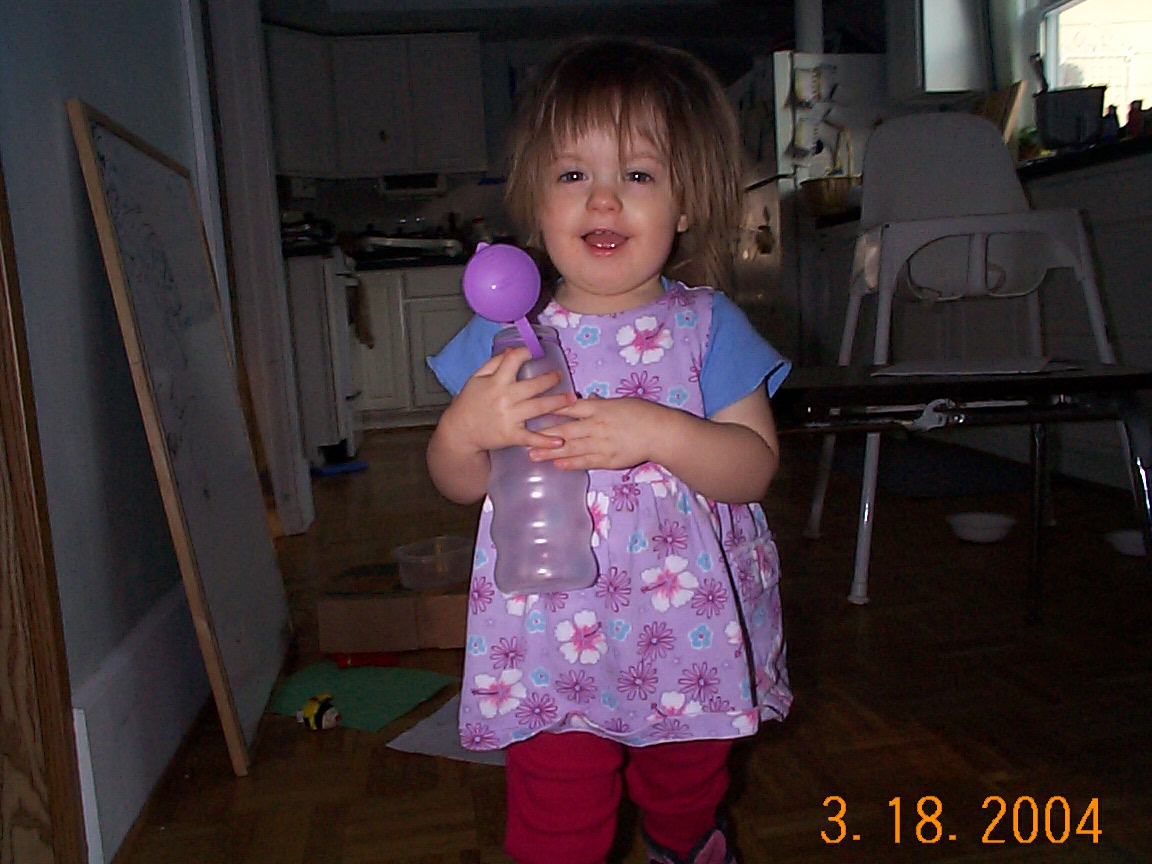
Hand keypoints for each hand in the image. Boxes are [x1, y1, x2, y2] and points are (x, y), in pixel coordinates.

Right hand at [441, 347, 574, 453]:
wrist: (460, 431)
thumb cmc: (469, 403)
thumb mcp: (476, 379)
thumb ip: (493, 363)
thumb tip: (511, 349)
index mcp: (496, 381)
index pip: (513, 360)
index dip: (526, 352)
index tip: (537, 351)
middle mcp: (504, 397)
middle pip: (534, 385)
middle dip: (551, 379)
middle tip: (561, 376)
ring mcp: (509, 417)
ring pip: (538, 407)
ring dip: (558, 403)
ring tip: (571, 398)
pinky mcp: (511, 435)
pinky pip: (531, 437)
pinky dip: (546, 441)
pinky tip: (559, 441)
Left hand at [528, 395, 663, 470]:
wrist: (660, 432)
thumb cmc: (642, 413)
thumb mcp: (620, 402)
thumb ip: (602, 403)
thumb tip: (589, 399)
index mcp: (599, 408)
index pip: (569, 408)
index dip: (549, 410)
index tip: (532, 411)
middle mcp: (596, 425)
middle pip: (564, 429)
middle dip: (542, 434)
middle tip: (522, 438)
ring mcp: (601, 443)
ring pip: (570, 447)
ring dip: (550, 451)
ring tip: (532, 455)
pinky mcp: (607, 459)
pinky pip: (585, 461)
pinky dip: (570, 463)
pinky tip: (556, 465)